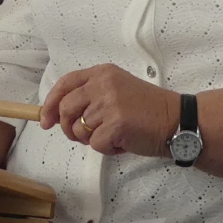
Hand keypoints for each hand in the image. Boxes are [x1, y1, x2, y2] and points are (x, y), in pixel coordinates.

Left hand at [40, 63, 179, 156]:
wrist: (176, 120)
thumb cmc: (147, 110)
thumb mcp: (117, 91)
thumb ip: (91, 97)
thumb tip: (58, 116)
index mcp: (103, 73)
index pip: (65, 83)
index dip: (51, 103)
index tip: (46, 120)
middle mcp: (103, 84)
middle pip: (66, 109)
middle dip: (69, 128)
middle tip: (84, 136)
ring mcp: (110, 103)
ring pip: (79, 130)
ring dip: (93, 139)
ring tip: (114, 135)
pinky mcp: (116, 124)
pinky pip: (95, 144)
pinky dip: (107, 149)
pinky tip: (123, 142)